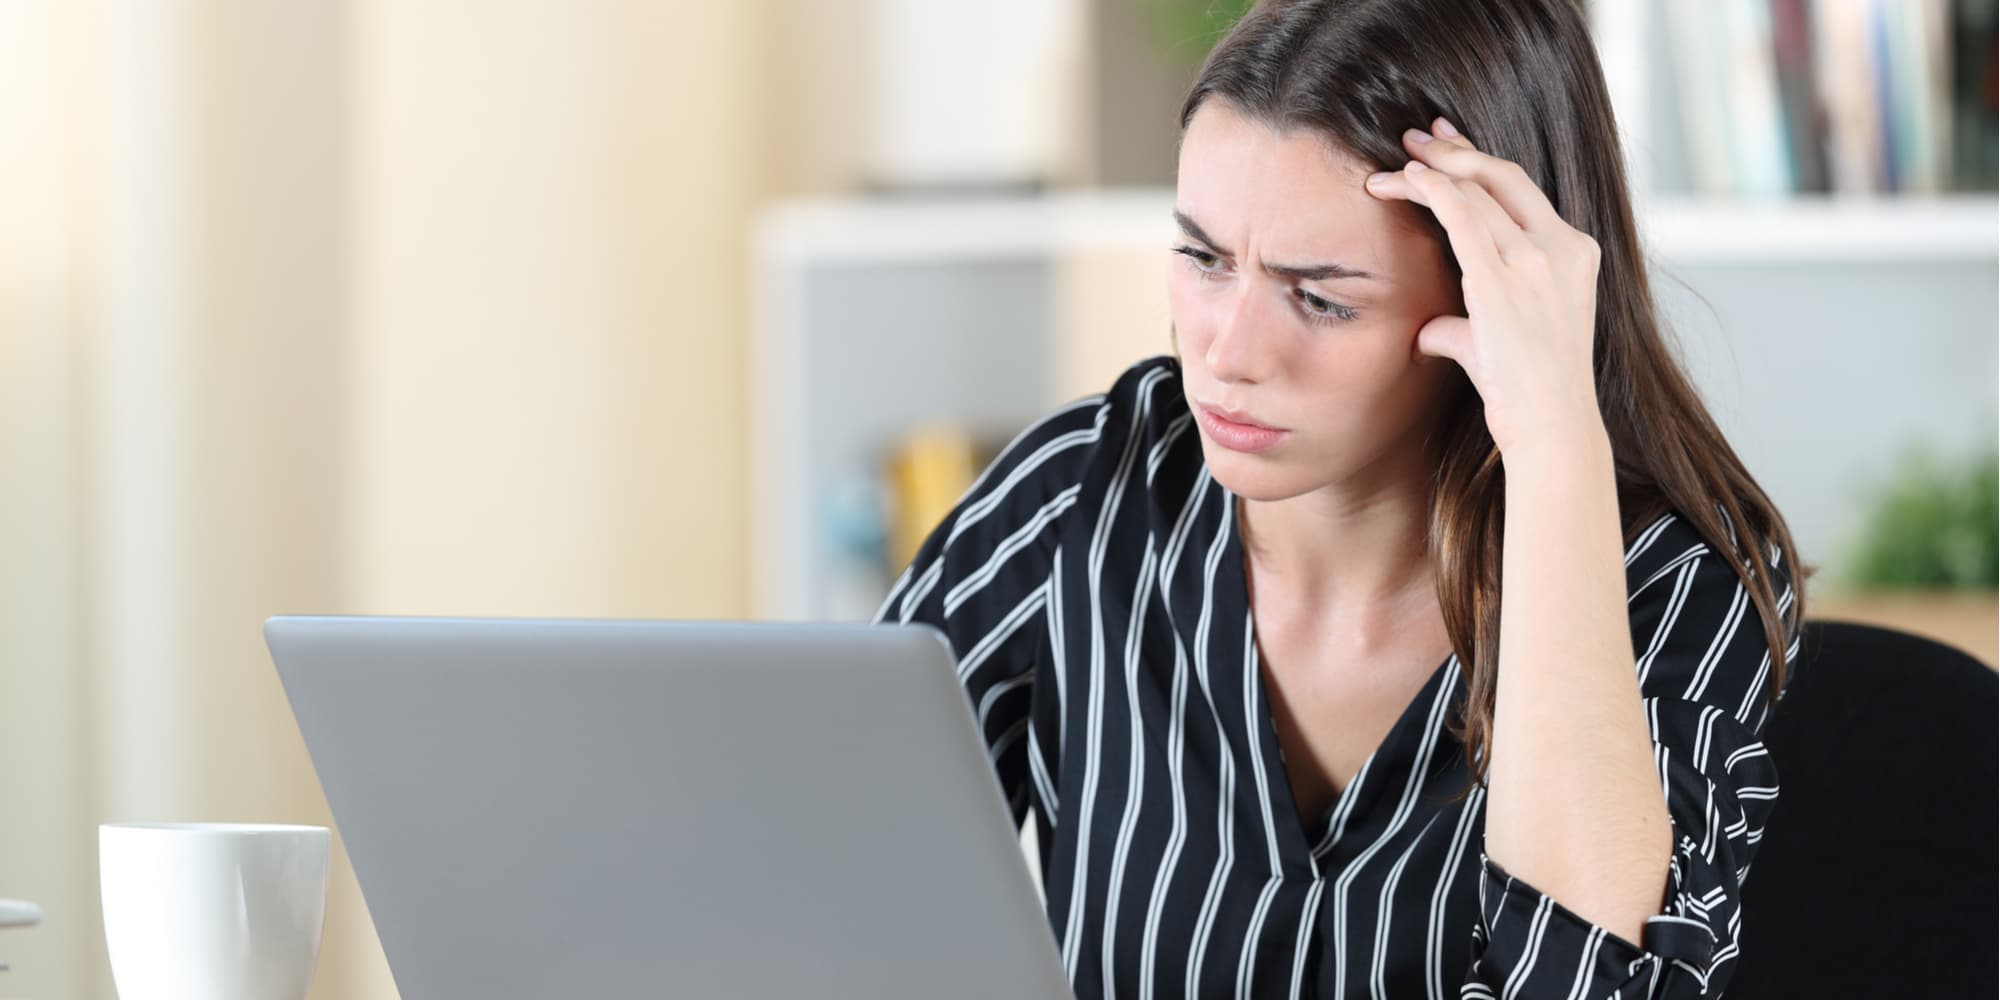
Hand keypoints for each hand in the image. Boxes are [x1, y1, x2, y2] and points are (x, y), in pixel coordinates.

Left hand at [1363, 116, 1605, 462]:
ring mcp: (1537, 260)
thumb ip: (1463, 326)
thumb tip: (1429, 330)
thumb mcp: (1499, 345)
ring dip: (1431, 171)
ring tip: (1393, 160)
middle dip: (1454, 150)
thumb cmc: (1526, 396)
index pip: (1522, 190)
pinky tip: (1407, 179)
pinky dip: (1433, 190)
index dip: (1480, 161)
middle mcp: (1562, 247)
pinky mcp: (1504, 278)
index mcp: (1574, 251)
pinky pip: (1463, 216)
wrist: (1550, 427)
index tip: (1448, 144)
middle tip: (1415, 136)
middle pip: (1500, 177)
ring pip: (1477, 190)